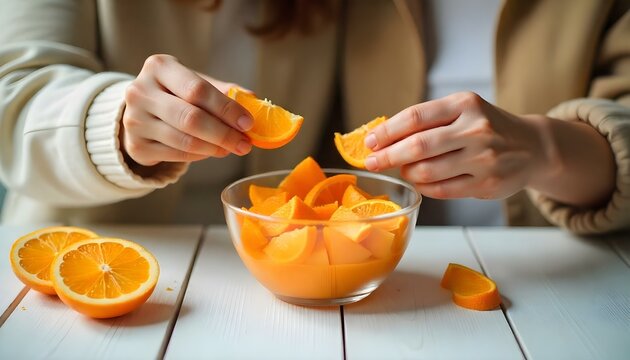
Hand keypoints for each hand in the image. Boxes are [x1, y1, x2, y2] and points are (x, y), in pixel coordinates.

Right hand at [121, 54, 252, 166]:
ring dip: (215, 148)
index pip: (198, 90)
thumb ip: (224, 91)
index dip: (226, 109)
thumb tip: (255, 101)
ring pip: (185, 141)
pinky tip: (212, 151)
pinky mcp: (136, 146)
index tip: (248, 123)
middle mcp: (140, 91)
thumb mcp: (195, 83)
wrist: (141, 111)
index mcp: (159, 67)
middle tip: (245, 144)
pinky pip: (177, 156)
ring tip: (233, 148)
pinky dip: (200, 156)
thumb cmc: (176, 94)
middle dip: (224, 134)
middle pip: (191, 118)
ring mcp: (134, 120)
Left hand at [364, 92, 550, 199]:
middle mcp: (476, 129)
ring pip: (427, 171)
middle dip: (388, 156)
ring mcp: (484, 158)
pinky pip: (441, 190)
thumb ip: (428, 121)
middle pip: (418, 146)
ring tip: (404, 169)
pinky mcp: (487, 183)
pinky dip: (424, 187)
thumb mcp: (463, 111)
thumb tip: (382, 137)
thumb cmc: (487, 127)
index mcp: (465, 104)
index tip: (369, 142)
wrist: (533, 146)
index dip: (387, 131)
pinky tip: (420, 181)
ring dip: (407, 173)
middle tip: (372, 162)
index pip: (415, 117)